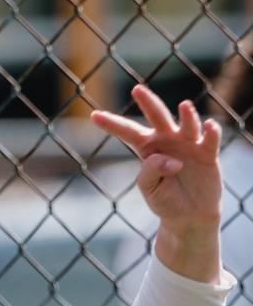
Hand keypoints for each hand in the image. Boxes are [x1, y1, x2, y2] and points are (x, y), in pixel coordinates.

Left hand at [91, 84, 221, 234]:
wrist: (189, 215)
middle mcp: (167, 140)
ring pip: (187, 124)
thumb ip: (150, 171)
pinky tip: (209, 126)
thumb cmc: (165, 200)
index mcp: (147, 148)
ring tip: (184, 105)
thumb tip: (170, 159)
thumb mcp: (149, 188)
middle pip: (157, 117)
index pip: (128, 132)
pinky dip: (211, 132)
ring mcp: (188, 144)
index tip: (94, 116)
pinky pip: (210, 139)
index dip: (112, 124)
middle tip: (137, 90)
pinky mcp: (207, 153)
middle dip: (148, 102)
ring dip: (187, 115)